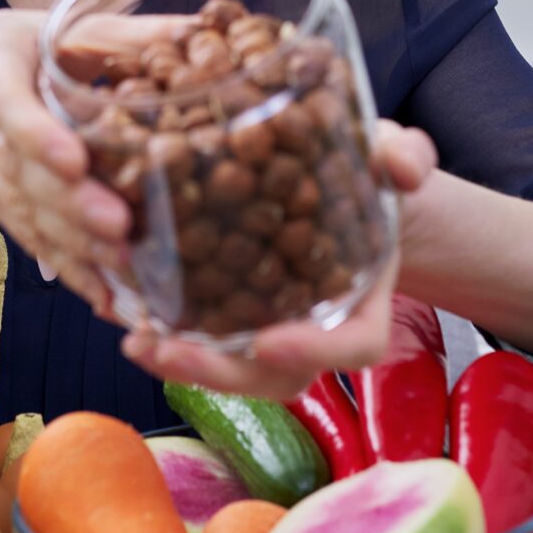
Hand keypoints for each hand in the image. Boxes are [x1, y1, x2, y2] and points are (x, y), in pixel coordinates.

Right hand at [0, 9, 132, 296]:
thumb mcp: (47, 25)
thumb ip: (117, 34)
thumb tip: (195, 30)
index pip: (7, 106)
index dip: (38, 136)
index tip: (75, 161)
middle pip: (18, 172)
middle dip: (69, 204)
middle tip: (119, 227)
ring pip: (22, 211)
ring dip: (72, 244)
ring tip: (122, 264)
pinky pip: (26, 238)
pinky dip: (64, 268)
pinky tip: (100, 294)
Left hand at [119, 119, 439, 399]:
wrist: (341, 182)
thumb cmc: (368, 171)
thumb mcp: (390, 154)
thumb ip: (404, 157)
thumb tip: (401, 169)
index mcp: (365, 301)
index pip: (355, 347)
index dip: (315, 352)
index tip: (268, 343)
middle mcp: (318, 330)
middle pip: (278, 377)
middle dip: (223, 374)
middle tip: (170, 350)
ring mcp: (275, 331)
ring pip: (235, 372)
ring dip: (184, 365)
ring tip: (137, 341)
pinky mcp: (236, 319)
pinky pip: (206, 345)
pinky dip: (167, 340)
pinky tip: (128, 320)